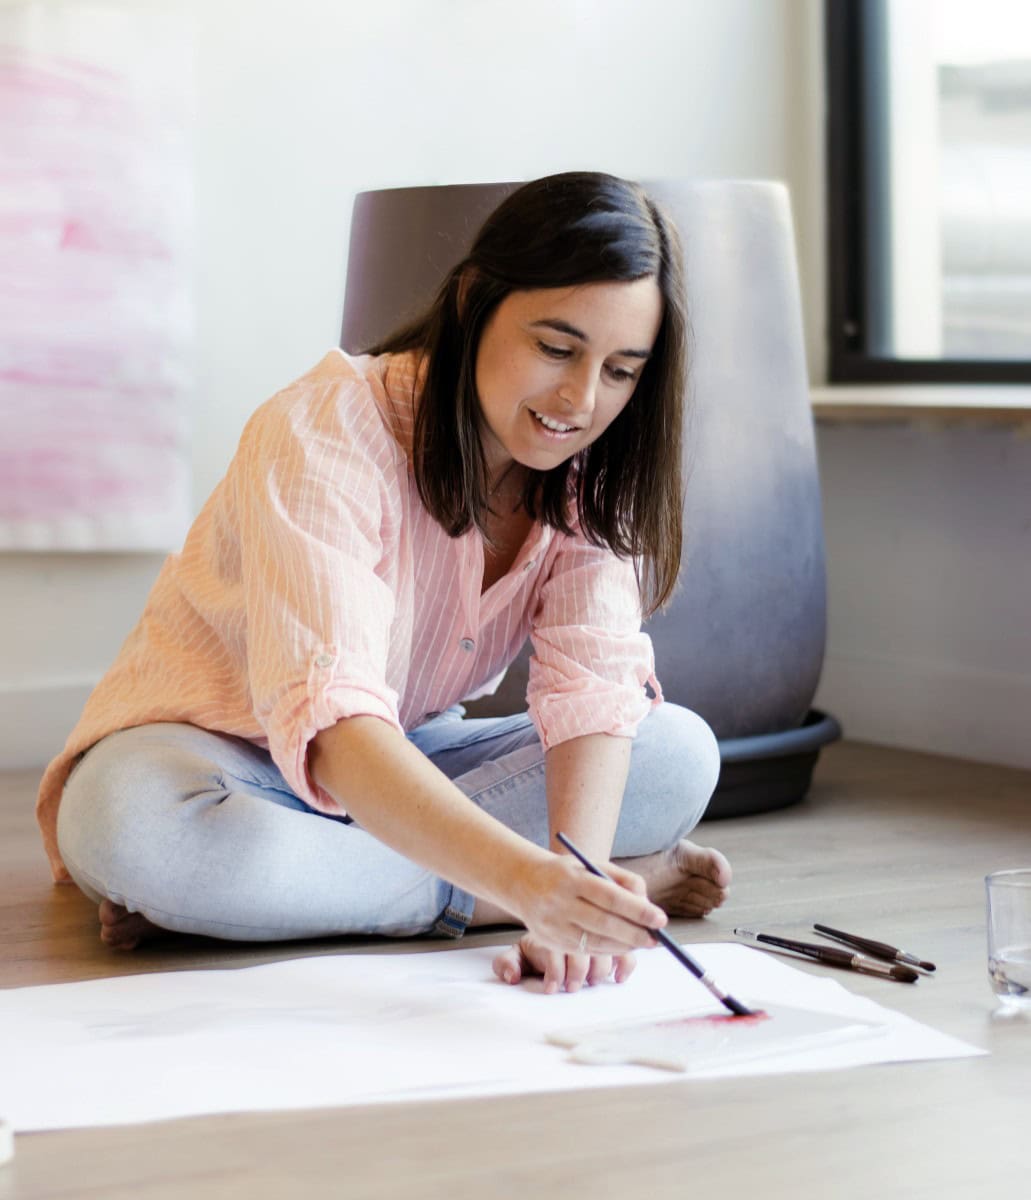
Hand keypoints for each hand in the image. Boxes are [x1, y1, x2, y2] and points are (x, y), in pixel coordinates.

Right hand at [500, 854, 665, 983]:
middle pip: (605, 923)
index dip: (638, 910)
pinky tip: (621, 945)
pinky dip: (608, 950)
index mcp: (571, 878)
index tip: (660, 918)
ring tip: (643, 941)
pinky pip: (584, 951)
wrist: (524, 881)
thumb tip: (647, 906)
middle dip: (635, 933)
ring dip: (624, 945)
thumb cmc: (568, 872)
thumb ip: (623, 880)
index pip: (611, 897)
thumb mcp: (592, 864)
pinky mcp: (550, 942)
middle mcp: (559, 901)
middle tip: (657, 937)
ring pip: (596, 942)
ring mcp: (552, 924)